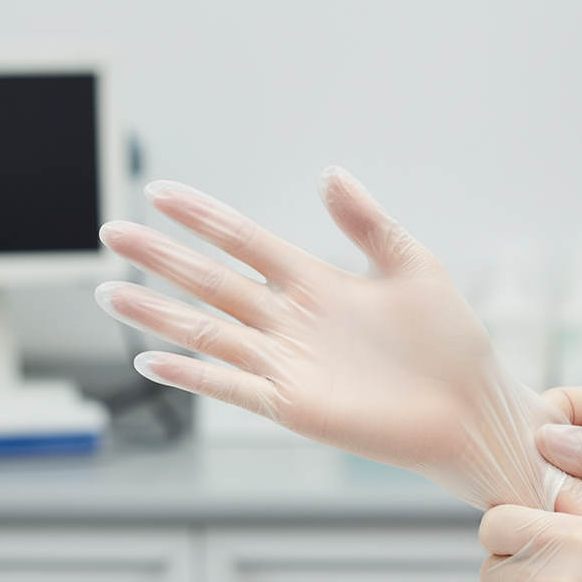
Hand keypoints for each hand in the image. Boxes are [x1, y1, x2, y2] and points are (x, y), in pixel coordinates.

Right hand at [96, 169, 565, 509]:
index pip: (246, 241)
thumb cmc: (451, 343)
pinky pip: (232, 387)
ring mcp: (289, 364)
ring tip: (109, 292)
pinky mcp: (294, 406)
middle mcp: (294, 321)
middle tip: (112, 232)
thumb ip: (368, 222)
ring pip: (211, 332)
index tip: (160, 191)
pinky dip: (193, 375)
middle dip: (162, 258)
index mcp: (319, 283)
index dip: (204, 216)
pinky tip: (152, 360)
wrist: (471, 409)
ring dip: (159, 314)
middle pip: (214, 282)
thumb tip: (328, 173)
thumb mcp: (414, 267)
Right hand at [536, 385, 581, 581]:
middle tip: (512, 489)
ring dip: (541, 498)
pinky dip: (555, 524)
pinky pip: (569, 516)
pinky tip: (545, 536)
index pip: (564, 405)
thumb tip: (548, 440)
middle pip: (550, 446)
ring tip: (524, 516)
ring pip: (554, 483)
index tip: (519, 451)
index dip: (537, 425)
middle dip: (531, 465)